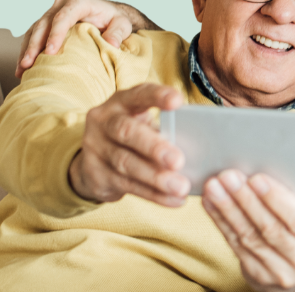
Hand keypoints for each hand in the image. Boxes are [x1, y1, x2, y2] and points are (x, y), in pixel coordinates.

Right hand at [17, 0, 147, 76]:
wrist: (109, 15)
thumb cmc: (115, 20)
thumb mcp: (122, 24)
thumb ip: (117, 32)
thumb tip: (111, 44)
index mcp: (79, 2)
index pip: (63, 17)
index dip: (55, 34)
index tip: (50, 52)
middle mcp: (62, 4)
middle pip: (44, 24)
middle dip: (34, 45)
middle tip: (28, 64)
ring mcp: (52, 12)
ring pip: (34, 30)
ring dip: (26, 50)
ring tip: (21, 69)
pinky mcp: (47, 23)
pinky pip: (33, 36)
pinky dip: (27, 51)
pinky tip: (22, 68)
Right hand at [69, 83, 189, 206]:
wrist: (92, 163)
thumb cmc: (132, 137)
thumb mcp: (143, 125)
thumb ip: (165, 129)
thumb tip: (203, 146)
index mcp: (120, 102)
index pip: (139, 94)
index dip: (157, 96)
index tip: (178, 101)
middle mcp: (104, 121)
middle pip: (127, 132)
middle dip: (154, 147)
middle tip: (179, 161)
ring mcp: (96, 148)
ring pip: (126, 163)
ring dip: (156, 177)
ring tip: (181, 186)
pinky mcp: (95, 174)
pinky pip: (127, 186)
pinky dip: (154, 194)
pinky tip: (174, 199)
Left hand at [203, 170, 294, 291]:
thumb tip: (267, 174)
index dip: (277, 199)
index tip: (257, 178)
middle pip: (271, 229)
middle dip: (247, 199)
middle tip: (230, 177)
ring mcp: (280, 273)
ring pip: (249, 237)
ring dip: (228, 209)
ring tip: (215, 187)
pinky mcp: (257, 276)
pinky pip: (235, 245)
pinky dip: (221, 222)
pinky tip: (212, 204)